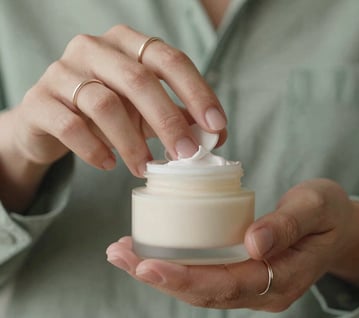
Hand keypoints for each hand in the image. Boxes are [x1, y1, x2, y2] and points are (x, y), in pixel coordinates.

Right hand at [0, 25, 225, 209]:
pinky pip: (70, 126)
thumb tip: (217, 135)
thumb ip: (177, 116)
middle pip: (138, 80)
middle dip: (168, 120)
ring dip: (131, 142)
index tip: (216, 126)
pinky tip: (108, 164)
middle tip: (185, 155)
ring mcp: (62, 71)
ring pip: (104, 104)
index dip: (196, 92)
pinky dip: (94, 150)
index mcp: (127, 44)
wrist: (50, 120)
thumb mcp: (144, 111)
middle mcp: (94, 48)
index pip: (169, 59)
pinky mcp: (39, 101)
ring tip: (145, 168)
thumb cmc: (106, 112)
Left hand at [106, 178, 358, 310]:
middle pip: (202, 290)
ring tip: (122, 253)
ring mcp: (250, 284)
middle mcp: (261, 289)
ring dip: (157, 271)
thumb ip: (288, 224)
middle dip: (157, 275)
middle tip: (119, 255)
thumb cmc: (326, 212)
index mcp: (281, 277)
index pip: (226, 284)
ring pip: (197, 285)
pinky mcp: (240, 271)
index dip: (185, 277)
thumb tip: (253, 242)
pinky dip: (172, 264)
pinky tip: (149, 252)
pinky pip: (202, 274)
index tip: (147, 265)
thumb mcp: (315, 207)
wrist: (335, 224)